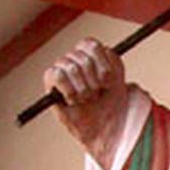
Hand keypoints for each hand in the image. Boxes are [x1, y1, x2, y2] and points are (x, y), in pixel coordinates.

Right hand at [43, 38, 127, 169]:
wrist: (104, 124)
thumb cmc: (111, 101)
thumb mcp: (118, 77)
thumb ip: (113, 59)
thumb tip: (106, 48)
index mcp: (90, 53)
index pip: (91, 45)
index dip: (102, 65)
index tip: (107, 82)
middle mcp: (75, 57)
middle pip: (83, 59)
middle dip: (94, 82)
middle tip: (97, 93)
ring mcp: (61, 67)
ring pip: (71, 67)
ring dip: (84, 89)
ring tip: (86, 98)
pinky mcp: (51, 80)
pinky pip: (58, 75)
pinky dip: (70, 90)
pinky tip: (74, 100)